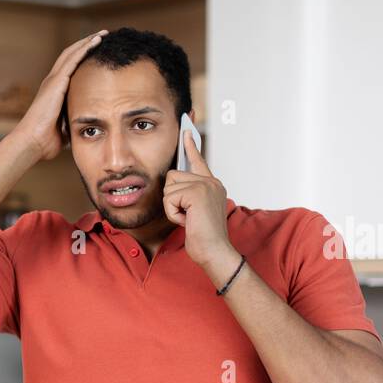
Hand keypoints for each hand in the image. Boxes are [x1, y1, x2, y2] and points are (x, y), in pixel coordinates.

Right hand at [8, 30, 107, 161]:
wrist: (33, 142)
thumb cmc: (46, 141)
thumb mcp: (66, 128)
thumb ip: (75, 121)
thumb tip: (87, 128)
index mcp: (54, 92)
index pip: (70, 68)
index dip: (83, 58)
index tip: (97, 52)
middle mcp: (52, 82)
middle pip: (71, 55)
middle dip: (86, 44)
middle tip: (103, 36)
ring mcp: (53, 80)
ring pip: (72, 53)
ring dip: (88, 41)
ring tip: (103, 34)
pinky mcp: (56, 82)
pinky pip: (73, 59)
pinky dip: (85, 48)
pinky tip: (96, 40)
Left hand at [163, 130, 239, 276]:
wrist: (214, 251)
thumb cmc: (203, 237)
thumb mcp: (194, 212)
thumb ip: (188, 196)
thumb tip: (172, 184)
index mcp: (212, 185)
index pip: (198, 161)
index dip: (190, 146)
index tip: (186, 130)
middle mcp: (211, 182)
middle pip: (173, 176)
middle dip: (172, 198)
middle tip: (187, 215)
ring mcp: (205, 185)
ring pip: (169, 188)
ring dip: (172, 208)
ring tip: (189, 219)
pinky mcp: (197, 193)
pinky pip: (169, 198)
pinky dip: (172, 213)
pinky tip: (187, 221)